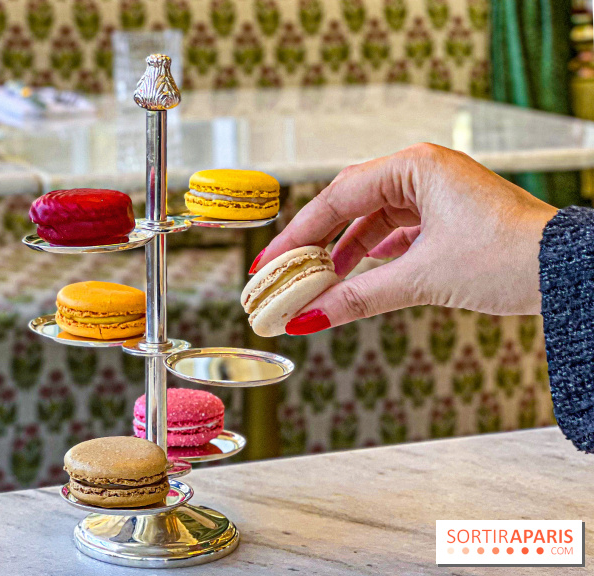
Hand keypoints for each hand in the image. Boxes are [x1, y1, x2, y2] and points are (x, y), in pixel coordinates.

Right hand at [251, 143, 558, 333]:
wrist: (569, 271)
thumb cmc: (510, 257)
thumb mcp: (422, 277)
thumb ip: (358, 297)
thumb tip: (308, 319)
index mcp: (415, 166)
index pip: (337, 197)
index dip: (297, 233)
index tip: (269, 263)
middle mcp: (422, 172)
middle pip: (349, 204)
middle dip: (315, 242)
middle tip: (282, 272)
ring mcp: (436, 194)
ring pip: (371, 219)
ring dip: (343, 252)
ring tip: (317, 282)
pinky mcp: (447, 217)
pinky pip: (396, 232)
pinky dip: (373, 255)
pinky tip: (357, 274)